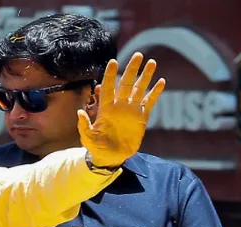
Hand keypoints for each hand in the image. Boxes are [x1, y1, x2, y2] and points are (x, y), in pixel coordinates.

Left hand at [77, 52, 164, 166]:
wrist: (110, 157)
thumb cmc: (96, 147)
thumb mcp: (88, 138)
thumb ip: (84, 125)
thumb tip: (79, 112)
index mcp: (106, 108)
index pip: (108, 87)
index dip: (110, 75)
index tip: (113, 61)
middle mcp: (119, 105)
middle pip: (126, 83)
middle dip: (132, 69)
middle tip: (138, 55)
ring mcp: (131, 110)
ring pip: (139, 89)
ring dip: (145, 76)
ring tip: (152, 62)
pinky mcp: (141, 118)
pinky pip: (149, 102)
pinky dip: (155, 93)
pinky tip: (161, 82)